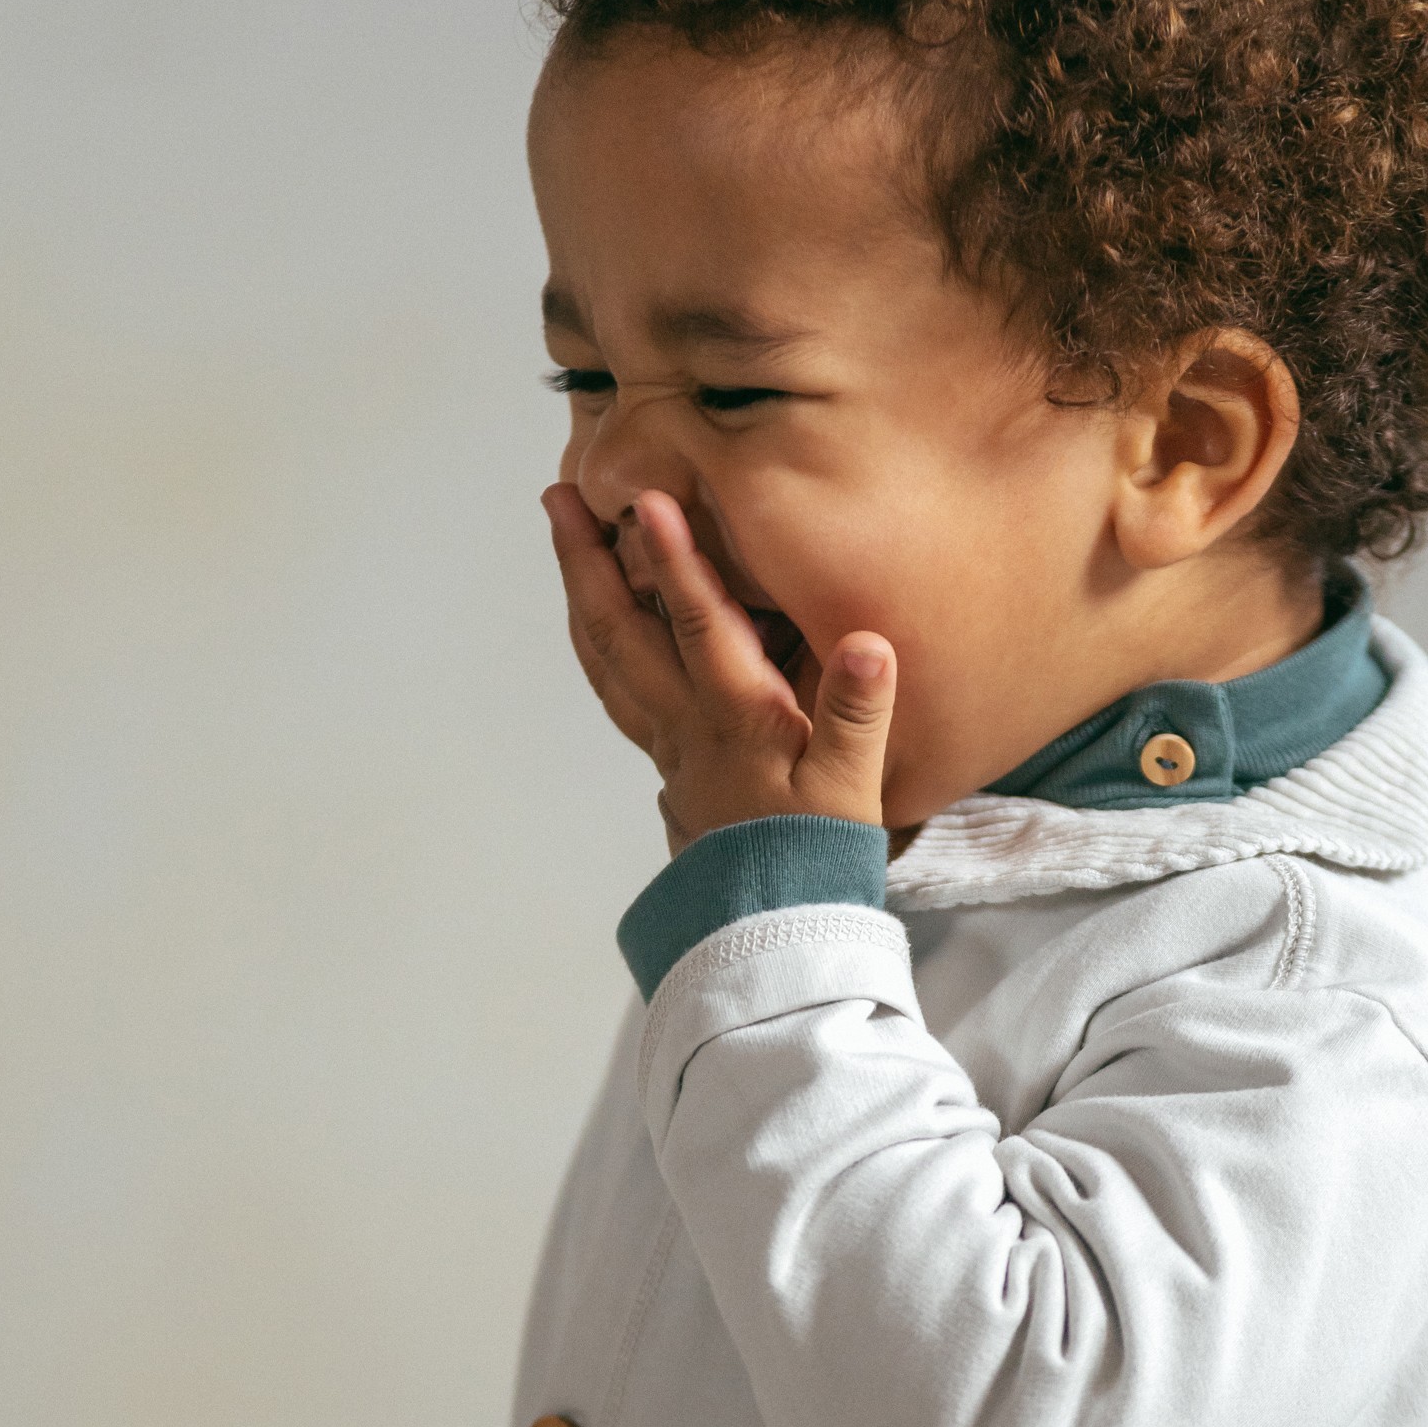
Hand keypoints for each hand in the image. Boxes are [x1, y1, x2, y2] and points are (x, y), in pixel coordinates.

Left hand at [545, 482, 895, 849]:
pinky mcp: (669, 763)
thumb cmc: (818, 857)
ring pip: (607, 659)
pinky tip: (598, 620)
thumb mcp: (854, 786)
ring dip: (581, 593)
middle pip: (620, 633)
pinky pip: (617, 688)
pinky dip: (599, 641)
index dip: (676, 561)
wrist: (774, 931)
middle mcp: (687, 726)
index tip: (648, 499)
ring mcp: (669, 745)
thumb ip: (860, 713)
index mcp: (737, 720)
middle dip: (588, 561)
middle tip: (560, 496)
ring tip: (564, 538)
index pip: (699, 626)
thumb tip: (868, 643)